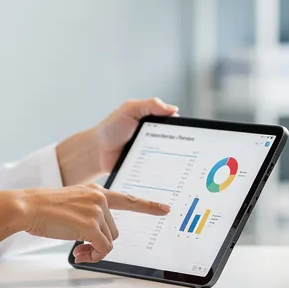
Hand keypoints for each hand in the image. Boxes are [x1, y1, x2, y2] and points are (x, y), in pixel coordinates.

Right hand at [0, 184, 169, 260]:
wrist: (27, 206)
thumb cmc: (43, 209)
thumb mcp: (71, 204)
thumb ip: (88, 213)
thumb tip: (96, 238)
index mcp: (96, 191)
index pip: (127, 199)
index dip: (148, 206)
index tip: (165, 208)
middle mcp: (99, 198)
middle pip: (114, 230)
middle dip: (100, 243)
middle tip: (81, 250)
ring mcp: (96, 211)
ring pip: (109, 241)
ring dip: (95, 251)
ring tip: (77, 251)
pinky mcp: (90, 225)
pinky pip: (103, 249)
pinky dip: (93, 256)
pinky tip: (78, 254)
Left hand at [55, 98, 178, 185]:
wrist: (96, 151)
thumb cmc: (112, 127)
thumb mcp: (130, 110)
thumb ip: (150, 105)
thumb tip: (173, 109)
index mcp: (156, 124)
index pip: (177, 127)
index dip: (185, 131)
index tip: (192, 137)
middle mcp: (158, 140)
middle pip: (177, 146)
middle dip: (183, 150)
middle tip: (189, 156)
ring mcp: (153, 156)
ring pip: (170, 161)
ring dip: (175, 165)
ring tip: (182, 171)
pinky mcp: (147, 171)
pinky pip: (158, 174)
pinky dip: (163, 177)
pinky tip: (169, 181)